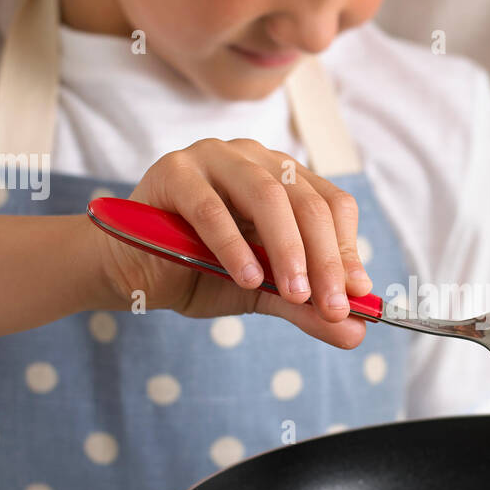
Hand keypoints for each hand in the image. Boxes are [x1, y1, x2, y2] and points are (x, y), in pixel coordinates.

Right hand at [91, 138, 374, 348]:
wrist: (131, 271)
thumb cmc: (199, 271)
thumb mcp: (263, 292)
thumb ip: (306, 307)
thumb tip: (356, 332)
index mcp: (284, 179)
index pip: (332, 206)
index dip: (347, 251)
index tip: (358, 299)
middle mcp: (255, 159)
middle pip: (306, 202)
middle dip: (324, 258)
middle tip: (333, 306)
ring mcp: (214, 157)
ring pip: (267, 195)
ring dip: (288, 248)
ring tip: (295, 293)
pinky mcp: (174, 171)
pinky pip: (211, 208)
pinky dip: (233, 245)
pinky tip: (246, 277)